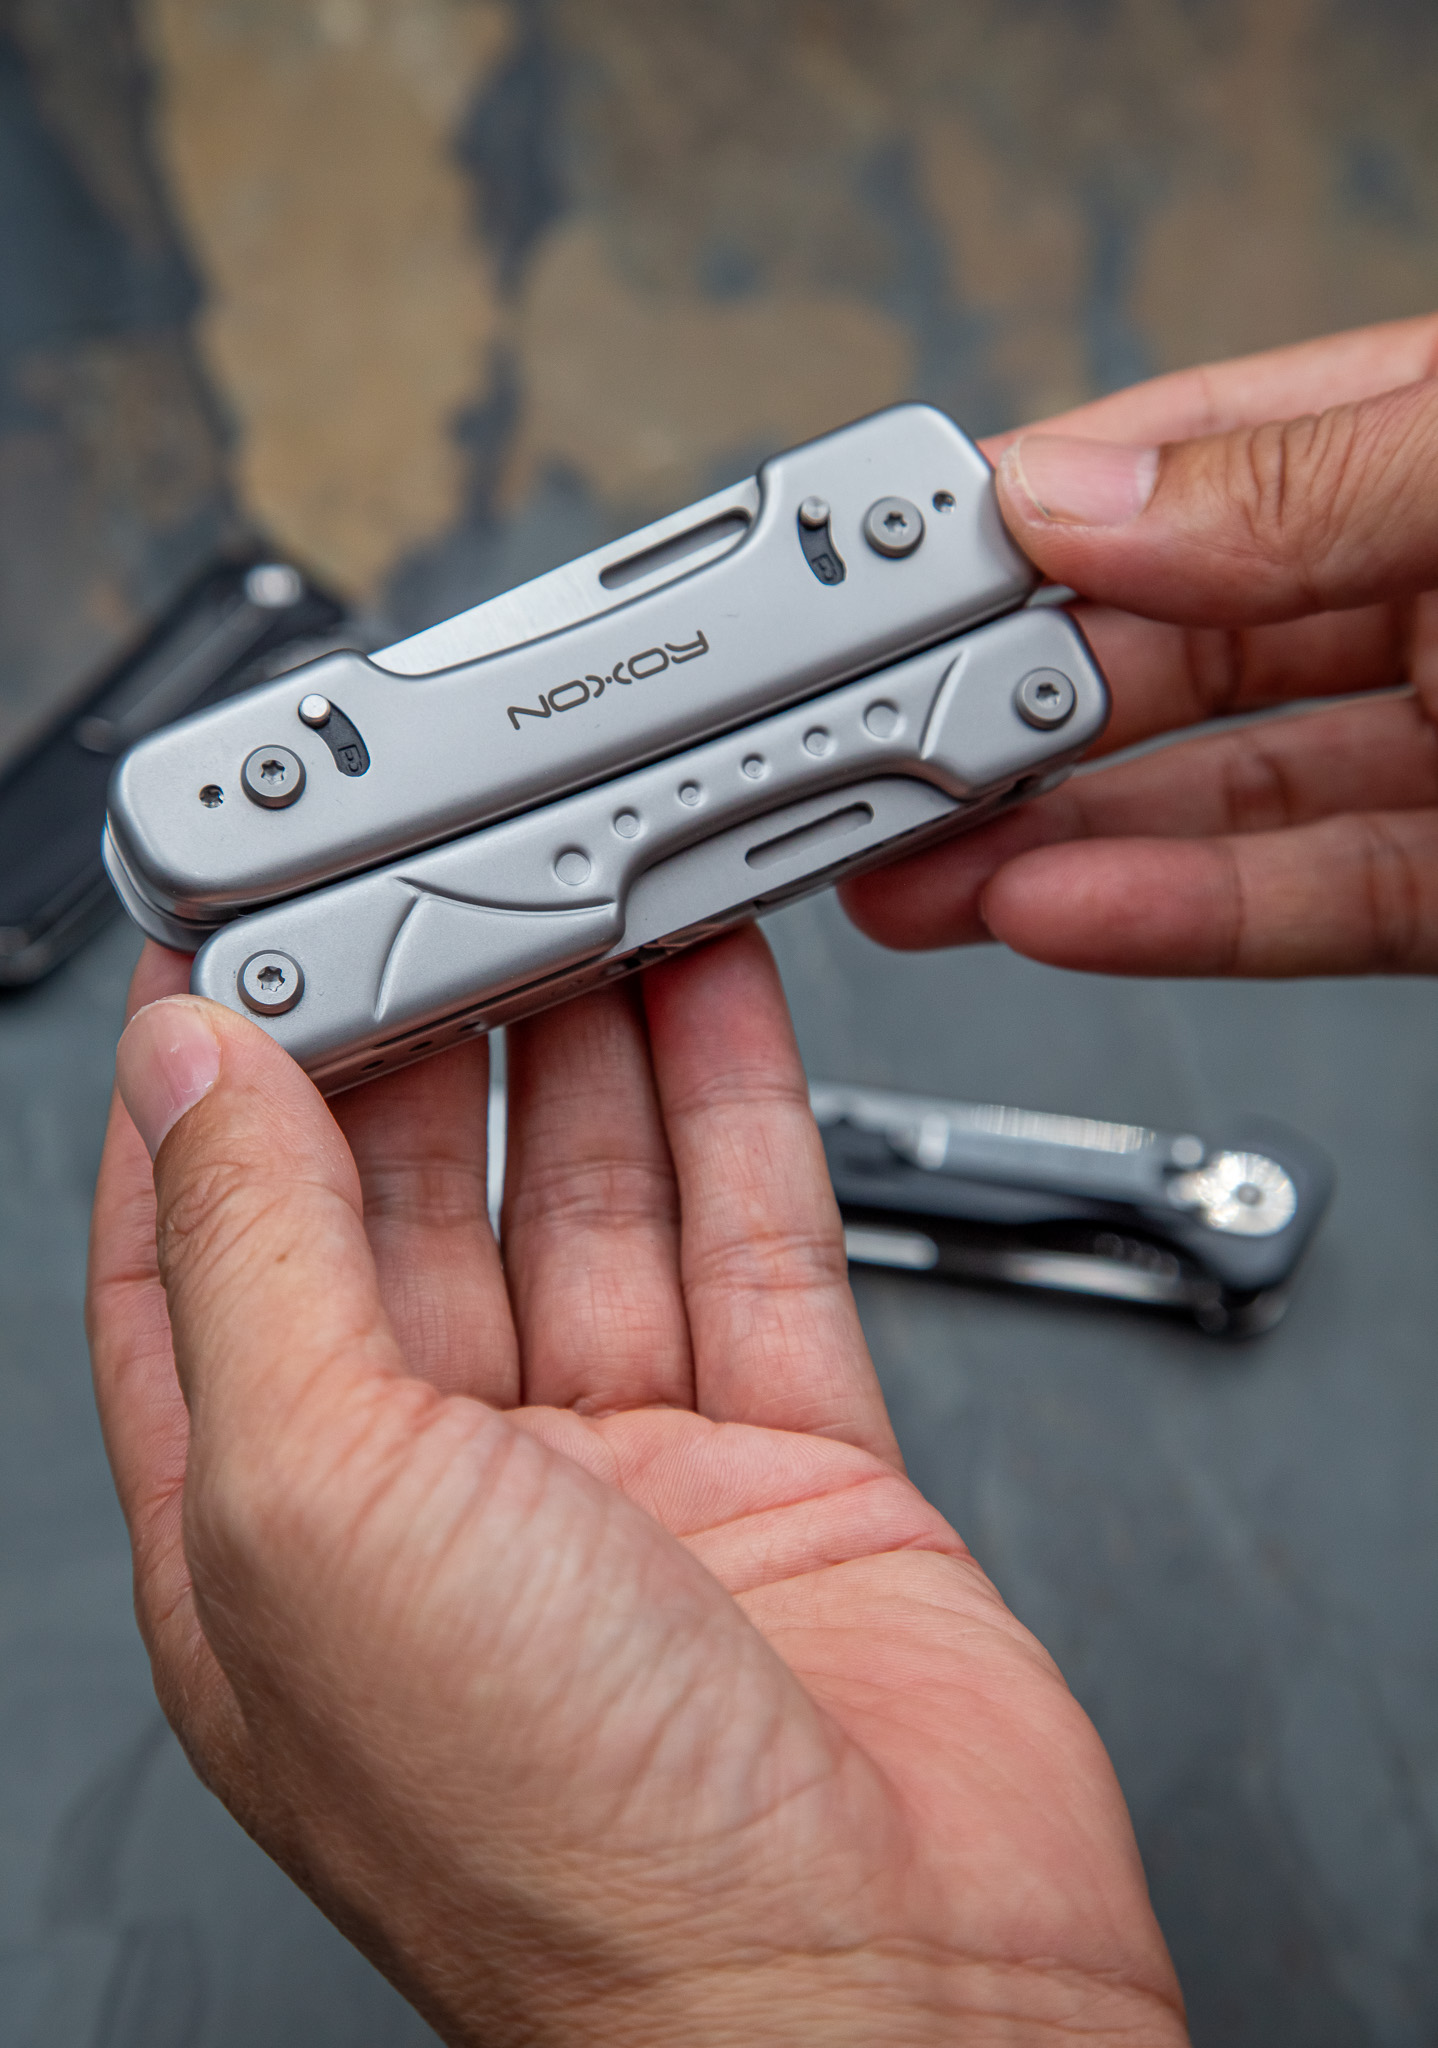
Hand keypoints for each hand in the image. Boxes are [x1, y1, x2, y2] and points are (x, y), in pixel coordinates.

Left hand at [87, 931, 1184, 2046]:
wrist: (886, 2006)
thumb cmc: (572, 1860)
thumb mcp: (322, 1512)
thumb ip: (254, 1266)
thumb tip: (190, 1077)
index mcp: (273, 1534)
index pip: (198, 1256)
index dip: (201, 1093)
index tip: (228, 946)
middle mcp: (442, 1500)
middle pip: (411, 1202)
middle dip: (424, 1034)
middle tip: (445, 880)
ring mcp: (623, 1475)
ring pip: (589, 1200)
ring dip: (588, 1042)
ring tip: (588, 892)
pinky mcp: (787, 1457)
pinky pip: (754, 1238)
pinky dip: (735, 1105)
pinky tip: (716, 996)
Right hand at [842, 313, 1437, 974]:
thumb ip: (1300, 481)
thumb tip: (1079, 499)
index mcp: (1421, 446)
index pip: (1187, 464)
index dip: (1032, 515)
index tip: (894, 566)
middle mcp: (1426, 594)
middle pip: (1168, 649)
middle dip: (1005, 700)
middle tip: (872, 737)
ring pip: (1213, 799)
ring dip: (1048, 838)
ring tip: (910, 862)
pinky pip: (1310, 908)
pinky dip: (1176, 919)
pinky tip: (1054, 912)